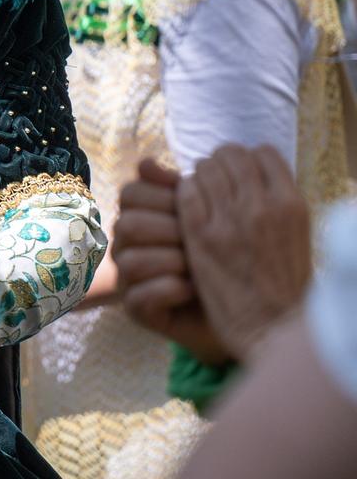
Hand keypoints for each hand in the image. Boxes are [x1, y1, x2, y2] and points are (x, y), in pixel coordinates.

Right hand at [113, 158, 228, 363]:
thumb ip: (191, 188)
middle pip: (127, 223)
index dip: (162, 196)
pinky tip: (193, 288)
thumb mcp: (217, 219)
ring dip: (170, 260)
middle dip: (169, 230)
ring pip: (129, 259)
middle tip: (199, 239)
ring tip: (199, 267)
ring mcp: (130, 277)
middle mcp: (131, 245)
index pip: (132, 192)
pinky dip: (169, 289)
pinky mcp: (138, 309)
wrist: (250, 314)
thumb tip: (147, 162)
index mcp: (145, 216)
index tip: (195, 206)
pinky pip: (138, 296)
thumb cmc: (232, 260)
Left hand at [179, 145, 312, 359]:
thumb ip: (275, 201)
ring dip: (199, 178)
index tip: (239, 175)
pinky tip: (188, 212)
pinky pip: (185, 192)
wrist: (272, 326)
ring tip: (201, 197)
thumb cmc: (285, 283)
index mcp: (292, 204)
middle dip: (219, 164)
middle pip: (230, 155)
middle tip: (214, 182)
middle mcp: (263, 205)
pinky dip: (184, 195)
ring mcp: (230, 218)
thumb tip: (251, 171)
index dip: (246, 160)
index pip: (262, 153)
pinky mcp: (200, 234)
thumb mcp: (295, 234)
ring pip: (204, 169)